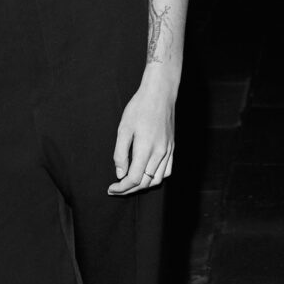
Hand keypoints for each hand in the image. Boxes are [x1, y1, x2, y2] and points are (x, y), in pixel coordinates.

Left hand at [109, 69, 176, 194]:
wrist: (160, 94)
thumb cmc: (139, 108)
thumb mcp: (123, 129)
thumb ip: (120, 154)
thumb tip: (120, 173)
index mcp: (145, 149)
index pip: (134, 179)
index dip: (121, 188)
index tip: (111, 188)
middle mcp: (159, 153)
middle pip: (145, 182)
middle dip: (129, 189)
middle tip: (116, 188)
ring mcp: (168, 151)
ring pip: (157, 180)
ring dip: (143, 186)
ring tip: (130, 184)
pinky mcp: (172, 147)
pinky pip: (167, 171)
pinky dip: (156, 178)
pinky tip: (146, 174)